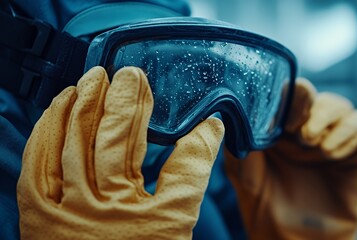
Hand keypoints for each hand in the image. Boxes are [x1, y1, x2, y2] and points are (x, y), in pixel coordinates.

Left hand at [17, 67, 224, 239]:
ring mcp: (62, 212)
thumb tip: (210, 128)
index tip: (157, 87)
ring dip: (80, 106)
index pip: (151, 150)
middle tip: (126, 73)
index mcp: (138, 214)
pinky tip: (57, 108)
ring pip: (69, 145)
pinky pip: (34, 165)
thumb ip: (193, 171)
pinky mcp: (37, 216)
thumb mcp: (176, 221)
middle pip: (108, 140)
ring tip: (91, 80)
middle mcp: (96, 210)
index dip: (152, 114)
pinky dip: (45, 131)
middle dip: (118, 101)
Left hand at [225, 78, 356, 239]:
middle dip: (305, 103)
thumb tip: (233, 114)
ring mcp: (331, 138)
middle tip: (295, 128)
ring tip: (311, 144)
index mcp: (276, 128)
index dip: (282, 94)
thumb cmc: (265, 207)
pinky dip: (347, 132)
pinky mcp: (356, 152)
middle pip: (311, 93)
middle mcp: (304, 128)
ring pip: (338, 104)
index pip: (283, 94)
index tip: (278, 112)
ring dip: (325, 118)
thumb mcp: (243, 175)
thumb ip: (239, 145)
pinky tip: (329, 153)